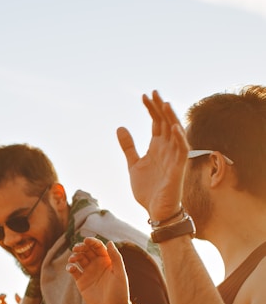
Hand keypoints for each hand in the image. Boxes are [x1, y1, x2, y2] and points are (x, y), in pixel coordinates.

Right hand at [66, 238, 129, 303]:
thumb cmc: (120, 292)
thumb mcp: (120, 273)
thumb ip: (116, 257)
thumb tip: (109, 242)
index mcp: (107, 261)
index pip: (98, 247)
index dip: (92, 242)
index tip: (86, 240)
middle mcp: (97, 265)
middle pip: (87, 251)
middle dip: (81, 247)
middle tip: (76, 248)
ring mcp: (88, 273)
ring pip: (79, 259)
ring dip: (74, 256)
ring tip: (73, 259)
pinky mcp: (81, 281)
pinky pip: (74, 271)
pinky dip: (70, 267)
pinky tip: (71, 268)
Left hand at [117, 90, 189, 220]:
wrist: (156, 211)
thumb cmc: (148, 189)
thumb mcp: (133, 165)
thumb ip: (128, 147)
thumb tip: (120, 127)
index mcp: (157, 147)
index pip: (156, 123)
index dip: (151, 109)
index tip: (143, 96)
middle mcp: (167, 149)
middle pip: (166, 123)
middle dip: (160, 108)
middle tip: (153, 92)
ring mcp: (174, 158)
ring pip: (175, 133)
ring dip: (170, 118)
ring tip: (164, 104)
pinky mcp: (178, 169)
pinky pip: (182, 151)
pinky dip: (179, 139)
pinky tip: (174, 127)